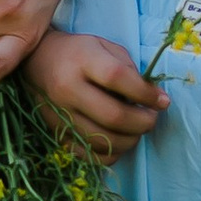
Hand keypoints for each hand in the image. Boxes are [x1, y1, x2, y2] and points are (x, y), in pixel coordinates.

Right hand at [26, 31, 165, 160]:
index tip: (162, 101)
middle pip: (113, 115)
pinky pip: (87, 154)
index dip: (146, 93)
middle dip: (143, 123)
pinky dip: (109, 155)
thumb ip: (129, 68)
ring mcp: (59, 113)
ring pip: (102, 140)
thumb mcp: (104, 46)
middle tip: (152, 119)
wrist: (37, 61)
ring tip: (137, 131)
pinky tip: (118, 142)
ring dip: (129, 141)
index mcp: (82, 60)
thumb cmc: (78, 52)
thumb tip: (153, 98)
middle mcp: (67, 88)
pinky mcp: (54, 132)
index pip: (118, 78)